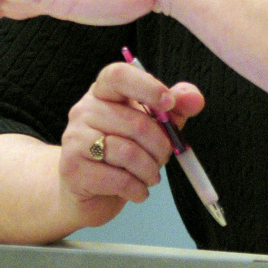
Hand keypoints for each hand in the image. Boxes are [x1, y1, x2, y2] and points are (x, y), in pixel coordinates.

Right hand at [58, 59, 204, 220]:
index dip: (147, 87)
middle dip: (161, 146)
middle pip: (135, 123)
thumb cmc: (123, 152)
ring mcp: (74, 139)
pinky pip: (118, 179)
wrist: (86, 192)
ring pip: (128, 153)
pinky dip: (137, 189)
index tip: (169, 103)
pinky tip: (138, 190)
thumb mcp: (153, 125)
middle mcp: (84, 110)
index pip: (118, 75)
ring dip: (150, 171)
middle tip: (164, 158)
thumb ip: (175, 108)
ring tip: (151, 176)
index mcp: (104, 92)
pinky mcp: (72, 169)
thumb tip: (195, 98)